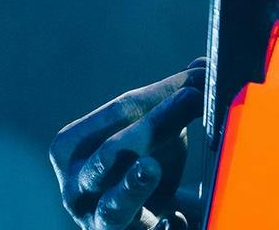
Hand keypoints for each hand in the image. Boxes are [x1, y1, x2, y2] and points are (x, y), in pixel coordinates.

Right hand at [50, 60, 204, 229]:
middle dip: (153, 125)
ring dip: (132, 187)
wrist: (152, 218)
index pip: (120, 111)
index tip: (197, 83)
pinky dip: (160, 229)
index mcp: (72, 147)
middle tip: (191, 99)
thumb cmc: (147, 158)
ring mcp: (97, 224)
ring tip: (151, 167)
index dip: (161, 94)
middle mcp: (75, 190)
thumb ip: (179, 92)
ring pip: (112, 207)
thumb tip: (206, 66)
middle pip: (111, 153)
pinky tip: (175, 220)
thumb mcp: (156, 124)